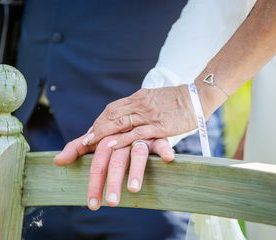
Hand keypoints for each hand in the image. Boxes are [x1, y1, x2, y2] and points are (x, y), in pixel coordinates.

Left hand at [54, 134, 174, 209]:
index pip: (97, 161)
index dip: (94, 182)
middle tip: (112, 202)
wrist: (134, 111)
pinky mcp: (157, 136)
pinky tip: (168, 159)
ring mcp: (139, 136)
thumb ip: (77, 148)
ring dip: (136, 170)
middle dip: (113, 181)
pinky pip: (161, 142)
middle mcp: (121, 137)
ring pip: (137, 152)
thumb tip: (57, 161)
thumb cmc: (113, 131)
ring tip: (134, 189)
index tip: (92, 203)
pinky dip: (164, 149)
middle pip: (115, 159)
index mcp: (105, 138)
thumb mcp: (95, 139)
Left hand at [83, 85, 197, 148]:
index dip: (100, 120)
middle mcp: (140, 104)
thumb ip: (139, 106)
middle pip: (112, 114)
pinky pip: (137, 132)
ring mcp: (149, 114)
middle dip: (97, 127)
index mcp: (138, 97)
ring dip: (104, 132)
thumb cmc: (175, 100)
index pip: (113, 108)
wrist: (196, 97)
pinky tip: (112, 145)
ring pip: (121, 122)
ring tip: (91, 143)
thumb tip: (127, 115)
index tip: (91, 130)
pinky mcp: (159, 126)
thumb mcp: (153, 99)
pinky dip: (123, 138)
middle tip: (85, 140)